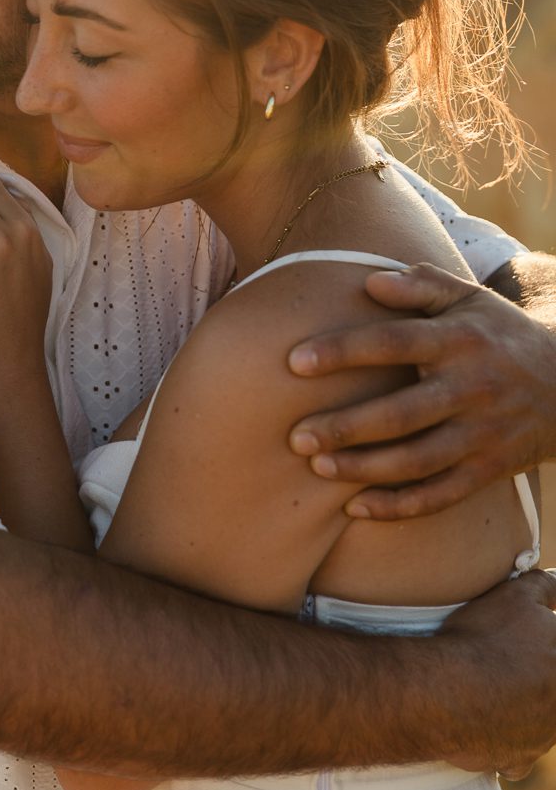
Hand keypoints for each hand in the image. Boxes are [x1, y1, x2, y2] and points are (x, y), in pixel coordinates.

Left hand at [287, 263, 555, 519]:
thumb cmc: (496, 334)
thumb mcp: (468, 299)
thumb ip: (421, 285)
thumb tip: (370, 281)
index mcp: (460, 341)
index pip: (394, 344)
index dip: (344, 352)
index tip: (293, 362)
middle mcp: (472, 389)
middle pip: (401, 413)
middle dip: (345, 427)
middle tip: (295, 436)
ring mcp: (482, 434)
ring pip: (418, 461)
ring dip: (364, 469)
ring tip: (317, 467)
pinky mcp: (489, 470)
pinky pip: (441, 496)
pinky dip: (398, 506)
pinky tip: (354, 508)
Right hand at [439, 568, 555, 777]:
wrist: (447, 690)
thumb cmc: (485, 639)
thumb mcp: (517, 596)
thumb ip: (546, 587)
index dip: (544, 647)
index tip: (522, 641)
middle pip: (553, 691)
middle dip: (538, 675)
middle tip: (508, 658)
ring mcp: (544, 739)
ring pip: (543, 722)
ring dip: (525, 706)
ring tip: (490, 684)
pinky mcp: (517, 761)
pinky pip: (518, 755)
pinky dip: (507, 741)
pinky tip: (486, 721)